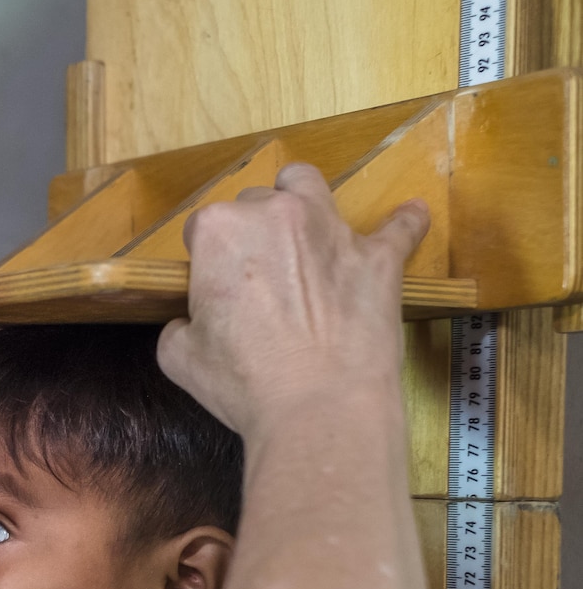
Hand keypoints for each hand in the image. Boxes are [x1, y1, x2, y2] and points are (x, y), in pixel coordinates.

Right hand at [159, 162, 430, 437]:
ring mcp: (331, 229)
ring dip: (301, 198)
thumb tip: (189, 323)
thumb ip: (180, 326)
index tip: (213, 286)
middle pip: (253, 203)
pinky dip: (402, 223)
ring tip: (304, 230)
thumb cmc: (243, 381)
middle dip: (251, 231)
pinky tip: (408, 218)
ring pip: (308, 184)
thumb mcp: (179, 357)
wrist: (317, 404)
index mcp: (219, 231)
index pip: (202, 227)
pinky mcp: (378, 255)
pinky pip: (400, 226)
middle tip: (256, 277)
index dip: (206, 257)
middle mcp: (274, 213)